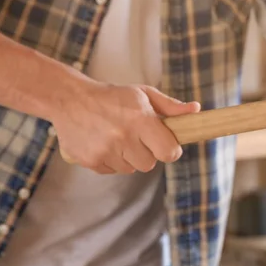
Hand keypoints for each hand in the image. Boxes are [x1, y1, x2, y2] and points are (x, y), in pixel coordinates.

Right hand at [50, 81, 199, 173]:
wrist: (69, 99)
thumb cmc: (112, 96)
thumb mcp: (143, 94)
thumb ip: (170, 106)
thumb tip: (196, 110)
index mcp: (140, 119)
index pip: (168, 152)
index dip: (170, 150)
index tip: (165, 144)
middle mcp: (123, 137)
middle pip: (149, 164)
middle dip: (147, 153)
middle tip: (137, 137)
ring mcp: (105, 151)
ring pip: (131, 169)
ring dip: (129, 158)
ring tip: (118, 137)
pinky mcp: (90, 161)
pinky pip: (113, 171)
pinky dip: (112, 161)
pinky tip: (104, 143)